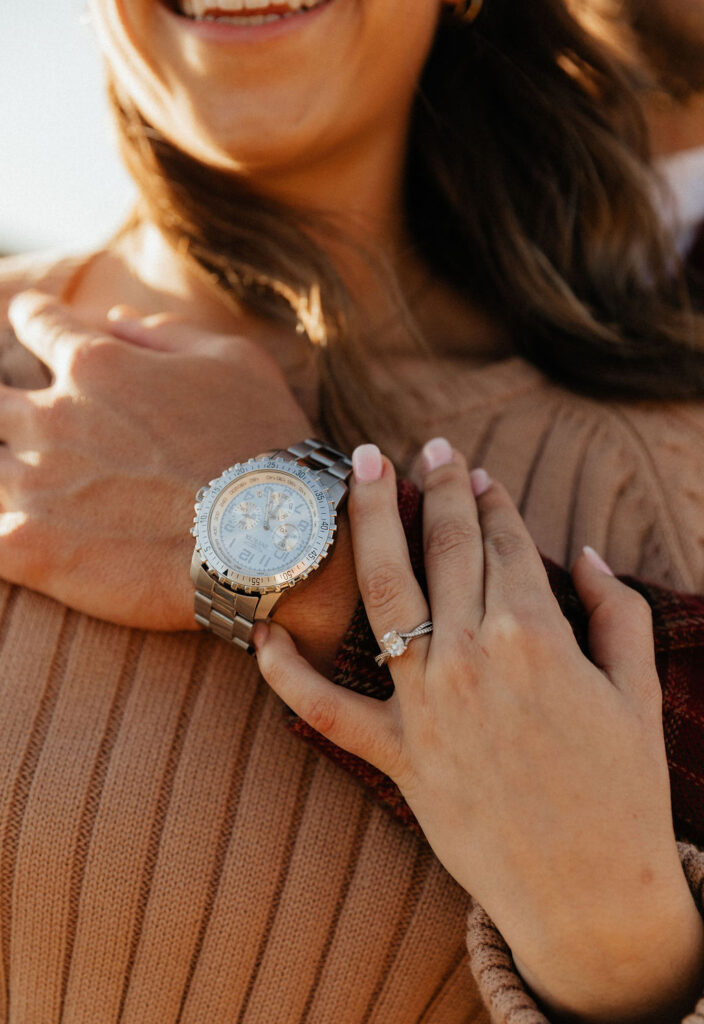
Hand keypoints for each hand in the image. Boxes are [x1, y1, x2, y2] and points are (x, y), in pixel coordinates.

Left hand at [0, 290, 319, 629]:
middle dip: (1, 399)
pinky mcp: (31, 548)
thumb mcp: (234, 361)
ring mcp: (35, 485)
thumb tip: (116, 320)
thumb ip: (165, 334)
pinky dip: (0, 528)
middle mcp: (53, 418)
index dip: (37, 322)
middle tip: (36, 423)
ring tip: (31, 478)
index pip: (36, 323)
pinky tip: (20, 533)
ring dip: (4, 465)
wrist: (275, 542)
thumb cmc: (265, 445)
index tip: (41, 331)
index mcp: (95, 364)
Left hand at [254, 440, 703, 1021]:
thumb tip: (583, 554)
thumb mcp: (638, 692)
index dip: (492, 501)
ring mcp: (426, 705)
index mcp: (537, 635)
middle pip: (447, 548)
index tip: (478, 474)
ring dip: (370, 523)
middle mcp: (471, 656)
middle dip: (437, 488)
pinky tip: (261, 632)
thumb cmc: (624, 792)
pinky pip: (327, 710)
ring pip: (384, 591)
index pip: (506, 543)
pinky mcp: (396, 756)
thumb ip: (616, 612)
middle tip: (423, 447)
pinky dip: (287, 675)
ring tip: (360, 472)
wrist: (590, 894)